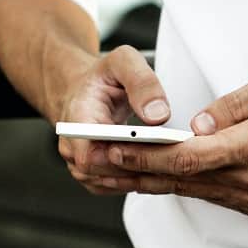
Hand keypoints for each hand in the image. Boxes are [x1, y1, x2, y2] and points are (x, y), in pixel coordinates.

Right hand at [57, 45, 170, 194]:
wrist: (89, 89)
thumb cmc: (104, 77)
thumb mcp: (124, 62)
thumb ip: (142, 83)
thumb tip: (158, 115)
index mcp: (77, 118)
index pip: (89, 154)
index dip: (120, 158)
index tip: (151, 151)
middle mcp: (74, 146)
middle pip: (104, 172)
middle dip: (139, 167)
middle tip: (173, 160)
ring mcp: (83, 163)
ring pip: (112, 183)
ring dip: (141, 176)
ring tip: (172, 165)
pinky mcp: (96, 173)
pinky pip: (116, 185)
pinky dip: (139, 180)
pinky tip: (161, 169)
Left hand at [102, 64, 247, 214]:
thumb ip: (237, 104)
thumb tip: (198, 123)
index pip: (188, 156)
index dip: (146, 154)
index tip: (114, 145)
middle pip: (180, 179)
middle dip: (134, 170)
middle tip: (94, 160)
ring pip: (190, 191)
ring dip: (149, 181)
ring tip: (111, 170)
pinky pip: (207, 195)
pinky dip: (176, 185)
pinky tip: (152, 177)